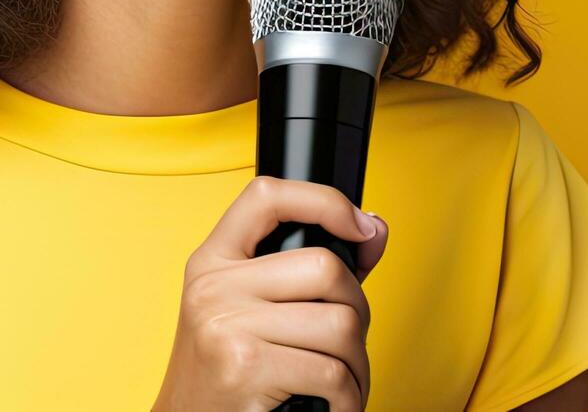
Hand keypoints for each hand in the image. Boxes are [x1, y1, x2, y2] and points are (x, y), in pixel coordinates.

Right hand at [151, 176, 390, 411]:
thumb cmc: (227, 373)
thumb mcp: (251, 310)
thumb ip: (309, 272)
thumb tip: (375, 229)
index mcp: (212, 262)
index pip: (266, 196)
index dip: (323, 200)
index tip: (360, 228)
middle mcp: (213, 287)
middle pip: (325, 268)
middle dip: (358, 310)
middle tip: (348, 342)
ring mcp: (226, 325)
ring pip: (340, 324)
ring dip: (357, 363)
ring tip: (340, 379)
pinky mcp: (245, 367)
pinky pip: (332, 372)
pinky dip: (347, 397)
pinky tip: (332, 403)